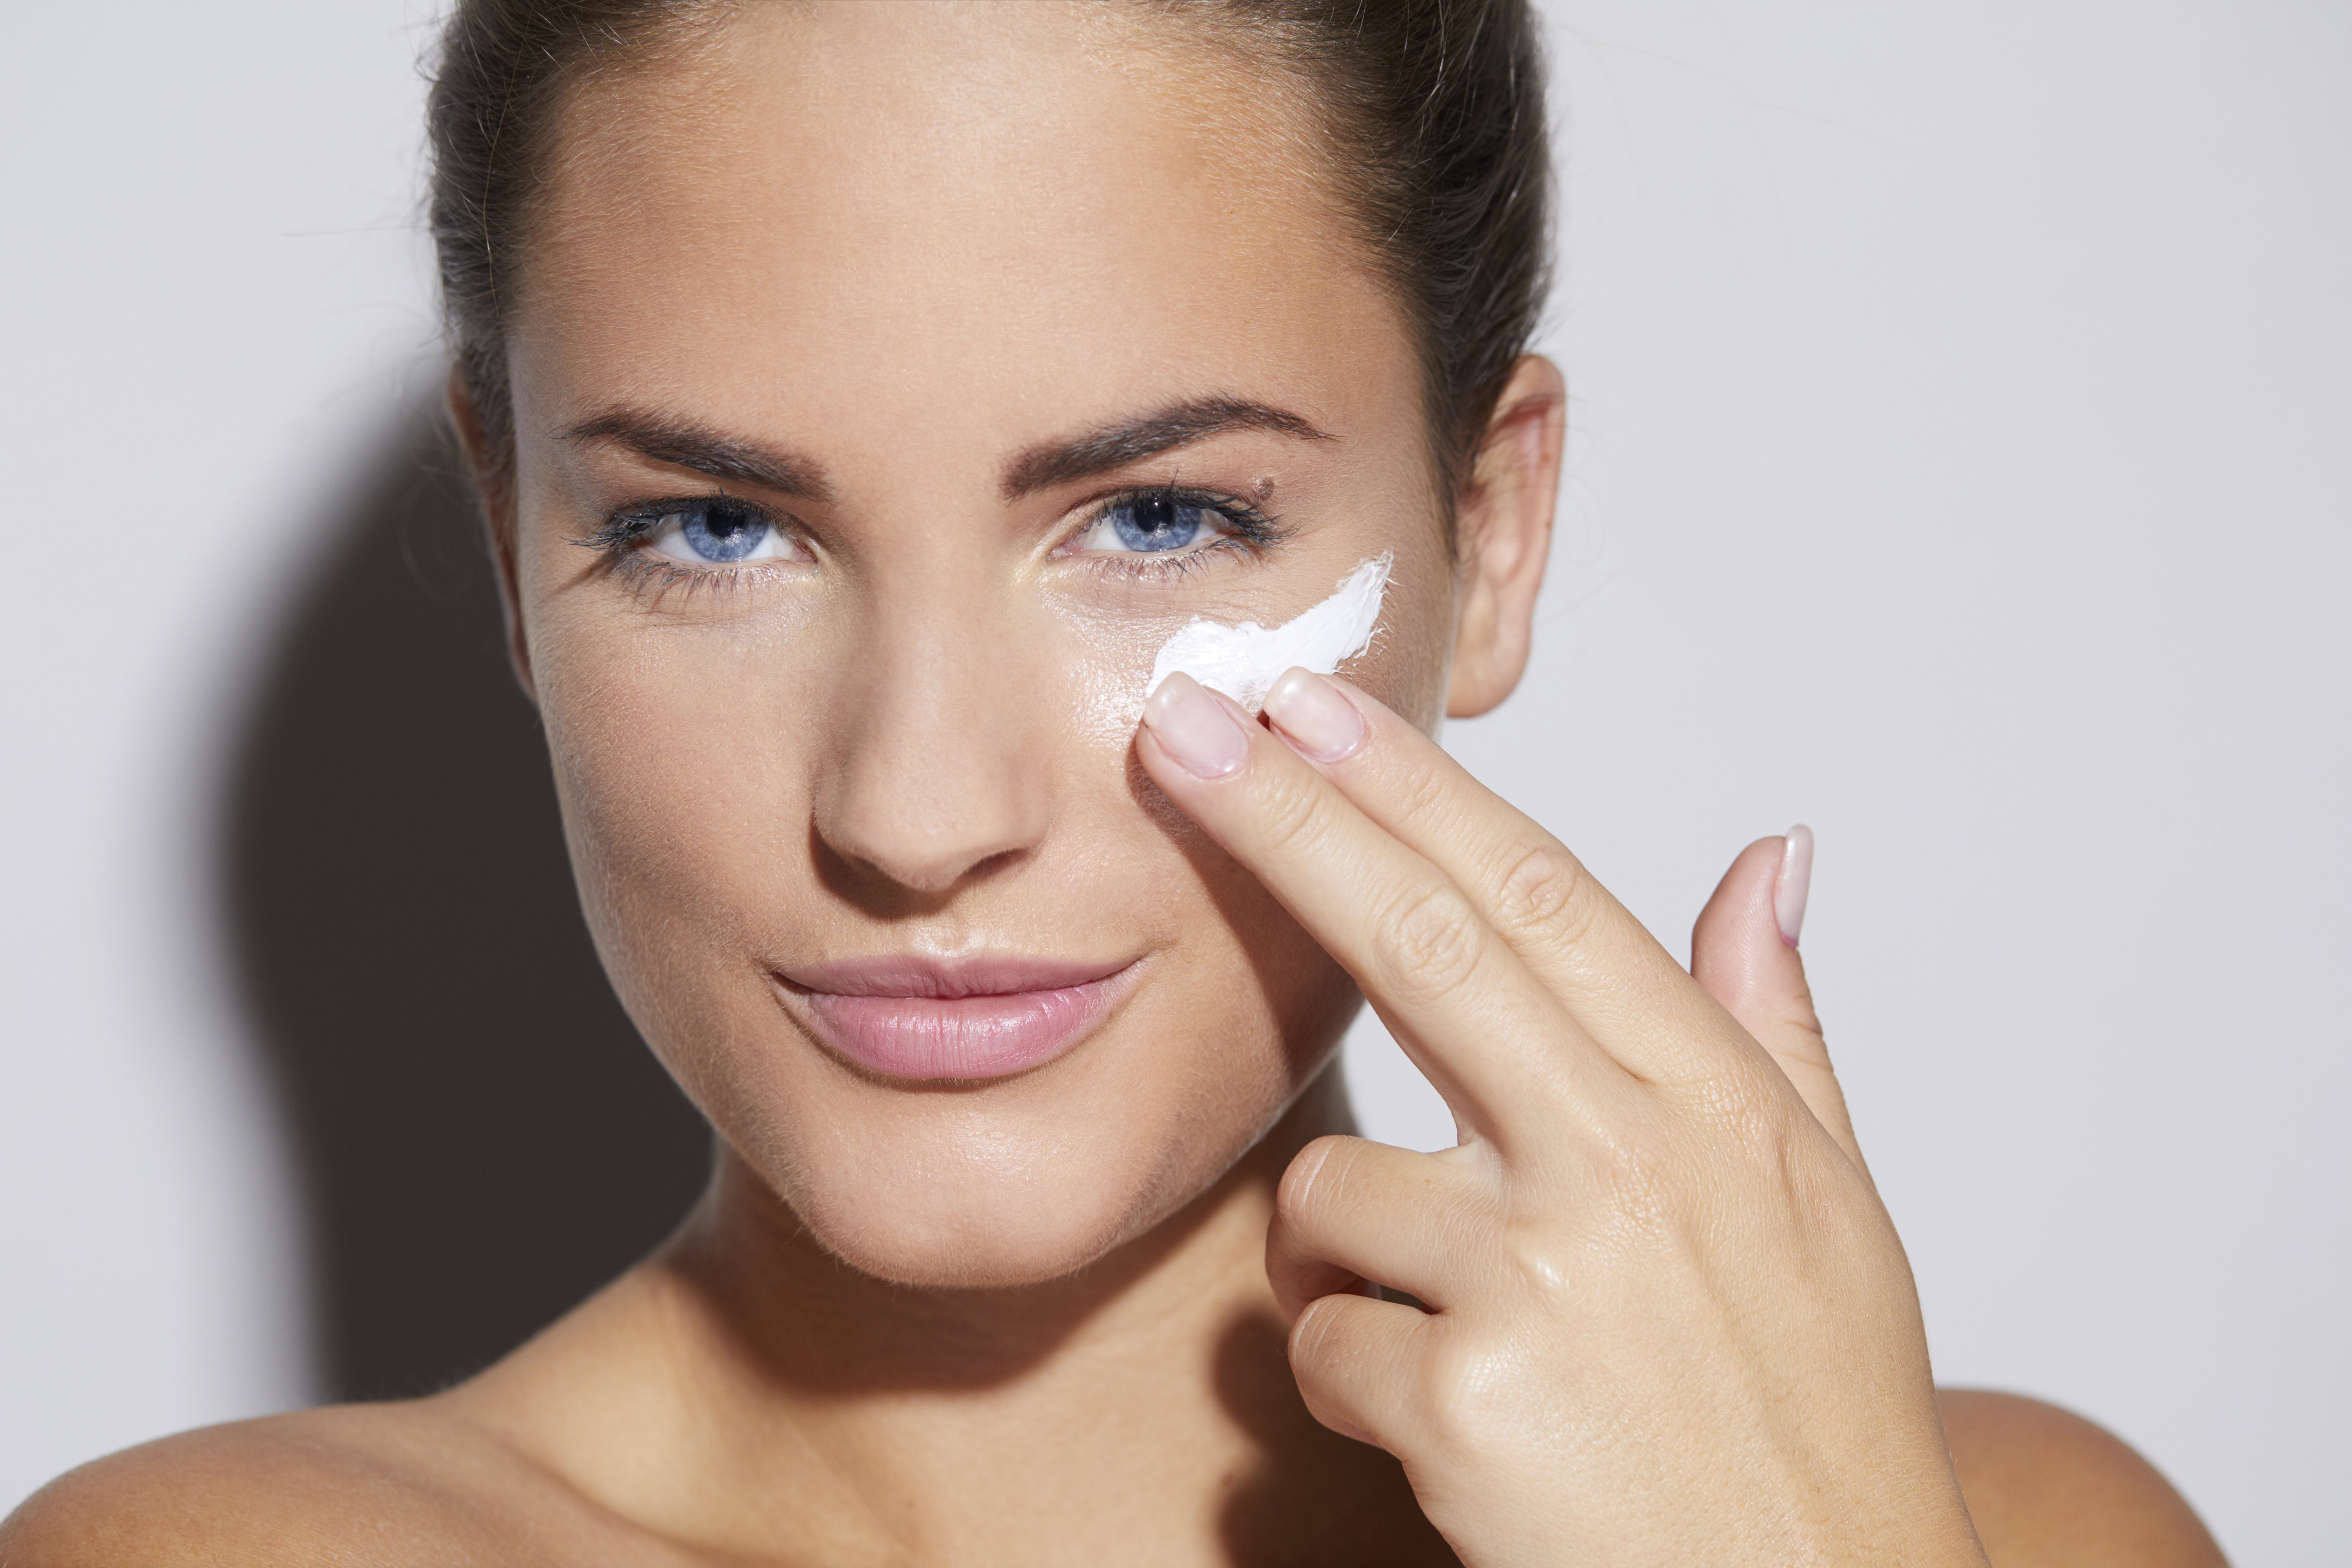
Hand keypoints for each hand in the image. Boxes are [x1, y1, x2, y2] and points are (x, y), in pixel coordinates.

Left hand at [1136, 668, 1986, 1567]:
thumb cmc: (1817, 1421)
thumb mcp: (1829, 1210)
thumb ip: (1777, 1026)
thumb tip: (1771, 857)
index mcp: (1716, 1109)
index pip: (1538, 897)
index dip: (1411, 790)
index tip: (1311, 705)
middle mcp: (1630, 1167)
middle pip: (1424, 945)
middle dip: (1287, 822)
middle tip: (1179, 728)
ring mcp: (1545, 1280)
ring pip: (1329, 1196)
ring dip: (1336, 1256)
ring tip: (1448, 1336)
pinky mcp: (1465, 1399)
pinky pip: (1320, 1341)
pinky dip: (1354, 1378)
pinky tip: (1455, 1432)